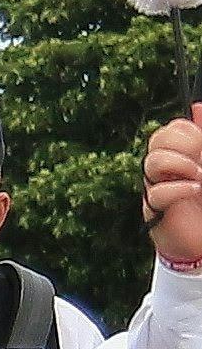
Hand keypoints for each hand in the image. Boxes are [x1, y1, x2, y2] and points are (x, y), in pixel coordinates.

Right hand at [145, 113, 201, 267]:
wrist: (201, 240)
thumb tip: (198, 108)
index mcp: (179, 155)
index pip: (171, 129)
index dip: (187, 132)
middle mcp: (165, 170)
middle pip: (157, 139)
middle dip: (182, 144)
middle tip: (200, 161)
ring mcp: (157, 189)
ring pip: (152, 162)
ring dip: (179, 165)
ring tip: (198, 177)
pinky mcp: (155, 212)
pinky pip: (157, 193)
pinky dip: (179, 190)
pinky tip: (195, 192)